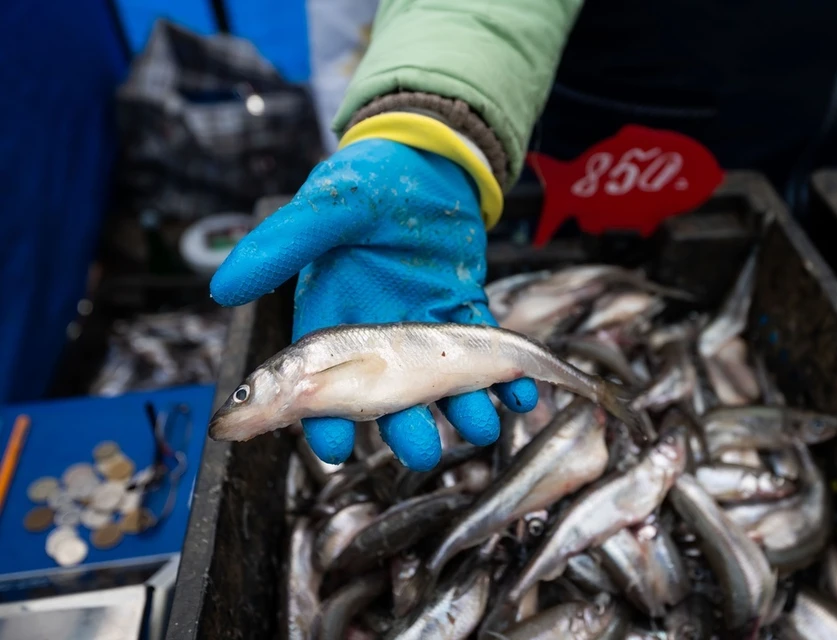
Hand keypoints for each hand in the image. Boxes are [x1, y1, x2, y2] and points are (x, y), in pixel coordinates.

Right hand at [210, 138, 537, 469]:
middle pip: (389, 395)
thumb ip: (283, 246)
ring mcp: (424, 323)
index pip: (323, 381)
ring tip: (481, 427)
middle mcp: (378, 332)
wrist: (427, 157)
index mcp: (334, 314)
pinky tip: (521, 394)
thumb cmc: (367, 179)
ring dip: (462, 409)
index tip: (335, 447)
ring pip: (440, 382)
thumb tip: (223, 288)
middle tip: (422, 452)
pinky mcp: (463, 309)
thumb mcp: (326, 209)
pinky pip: (482, 349)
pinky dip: (503, 374)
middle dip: (405, 428)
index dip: (325, 417)